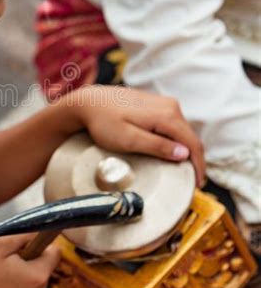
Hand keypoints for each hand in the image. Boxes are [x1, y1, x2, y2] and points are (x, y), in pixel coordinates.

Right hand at [0, 234, 60, 287]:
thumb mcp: (0, 242)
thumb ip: (25, 235)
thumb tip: (39, 234)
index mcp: (37, 277)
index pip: (54, 252)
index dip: (40, 243)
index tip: (21, 244)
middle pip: (42, 267)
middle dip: (28, 259)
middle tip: (3, 258)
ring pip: (31, 280)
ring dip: (19, 273)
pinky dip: (12, 287)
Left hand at [66, 85, 204, 185]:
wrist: (88, 102)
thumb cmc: (104, 122)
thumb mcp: (129, 140)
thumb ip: (157, 146)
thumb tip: (184, 153)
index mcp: (167, 115)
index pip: (193, 143)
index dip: (199, 166)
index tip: (197, 185)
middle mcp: (170, 105)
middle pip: (190, 137)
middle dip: (194, 160)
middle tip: (191, 183)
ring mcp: (164, 103)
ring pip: (182, 132)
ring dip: (185, 151)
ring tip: (182, 171)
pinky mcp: (156, 104)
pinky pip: (172, 126)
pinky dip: (176, 141)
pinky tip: (171, 154)